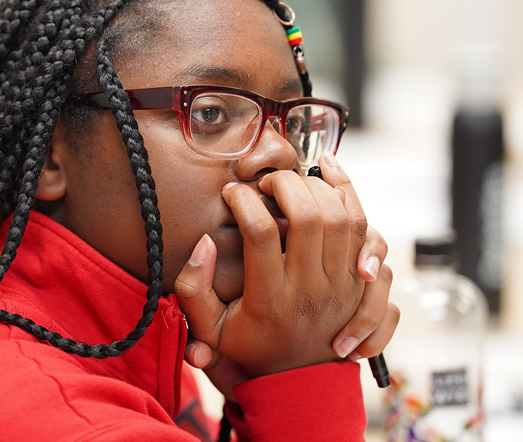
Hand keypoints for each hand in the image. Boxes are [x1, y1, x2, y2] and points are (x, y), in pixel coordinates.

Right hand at [175, 153, 396, 378]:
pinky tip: (331, 172)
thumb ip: (193, 287)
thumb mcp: (207, 329)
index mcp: (269, 300)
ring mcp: (341, 286)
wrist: (298, 387)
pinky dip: (350, 195)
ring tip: (291, 178)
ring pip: (342, 218)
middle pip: (308, 216)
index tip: (230, 193)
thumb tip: (203, 243)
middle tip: (263, 184)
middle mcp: (310, 291)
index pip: (262, 232)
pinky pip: (365, 229)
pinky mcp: (359, 281)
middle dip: (283, 184)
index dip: (243, 200)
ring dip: (316, 186)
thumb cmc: (248, 351)